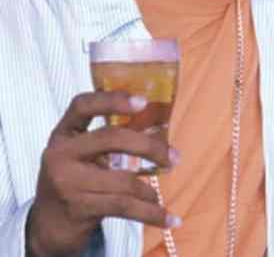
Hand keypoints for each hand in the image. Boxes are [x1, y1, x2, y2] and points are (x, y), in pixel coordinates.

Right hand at [26, 91, 179, 256]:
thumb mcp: (81, 153)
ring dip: (150, 190)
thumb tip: (159, 126)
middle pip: (112, 139)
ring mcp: (67, 182)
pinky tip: (168, 218)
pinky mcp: (79, 207)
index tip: (143, 101)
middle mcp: (61, 154)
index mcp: (63, 134)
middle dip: (149, 147)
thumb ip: (107, 137)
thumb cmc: (76, 179)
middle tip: (174, 157)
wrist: (49, 223)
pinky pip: (124, 206)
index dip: (112, 100)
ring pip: (124, 180)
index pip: (82, 105)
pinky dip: (151, 212)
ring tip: (158, 195)